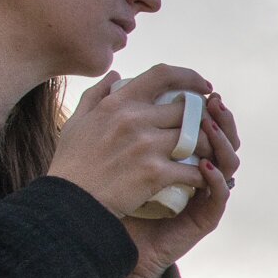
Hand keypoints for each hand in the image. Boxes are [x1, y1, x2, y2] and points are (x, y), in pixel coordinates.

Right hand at [48, 66, 213, 217]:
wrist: (69, 203)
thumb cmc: (72, 163)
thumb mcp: (78, 122)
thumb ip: (97, 95)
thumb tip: (115, 74)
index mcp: (118, 103)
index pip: (162, 75)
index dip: (190, 77)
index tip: (204, 87)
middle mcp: (134, 119)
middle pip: (188, 109)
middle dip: (204, 119)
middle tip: (208, 130)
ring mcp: (146, 145)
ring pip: (197, 138)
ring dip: (208, 147)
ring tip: (208, 155)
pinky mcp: (155, 172)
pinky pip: (194, 169)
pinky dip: (204, 175)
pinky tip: (203, 179)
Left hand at [115, 88, 240, 277]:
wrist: (103, 237)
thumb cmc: (108, 193)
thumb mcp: (107, 145)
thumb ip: (114, 112)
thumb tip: (115, 73)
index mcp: (181, 153)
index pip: (205, 123)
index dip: (207, 104)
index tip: (201, 86)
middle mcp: (197, 170)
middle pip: (224, 139)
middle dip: (222, 119)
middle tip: (214, 102)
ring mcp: (203, 194)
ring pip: (229, 164)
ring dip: (223, 143)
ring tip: (210, 128)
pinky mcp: (203, 217)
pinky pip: (219, 196)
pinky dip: (215, 181)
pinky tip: (203, 167)